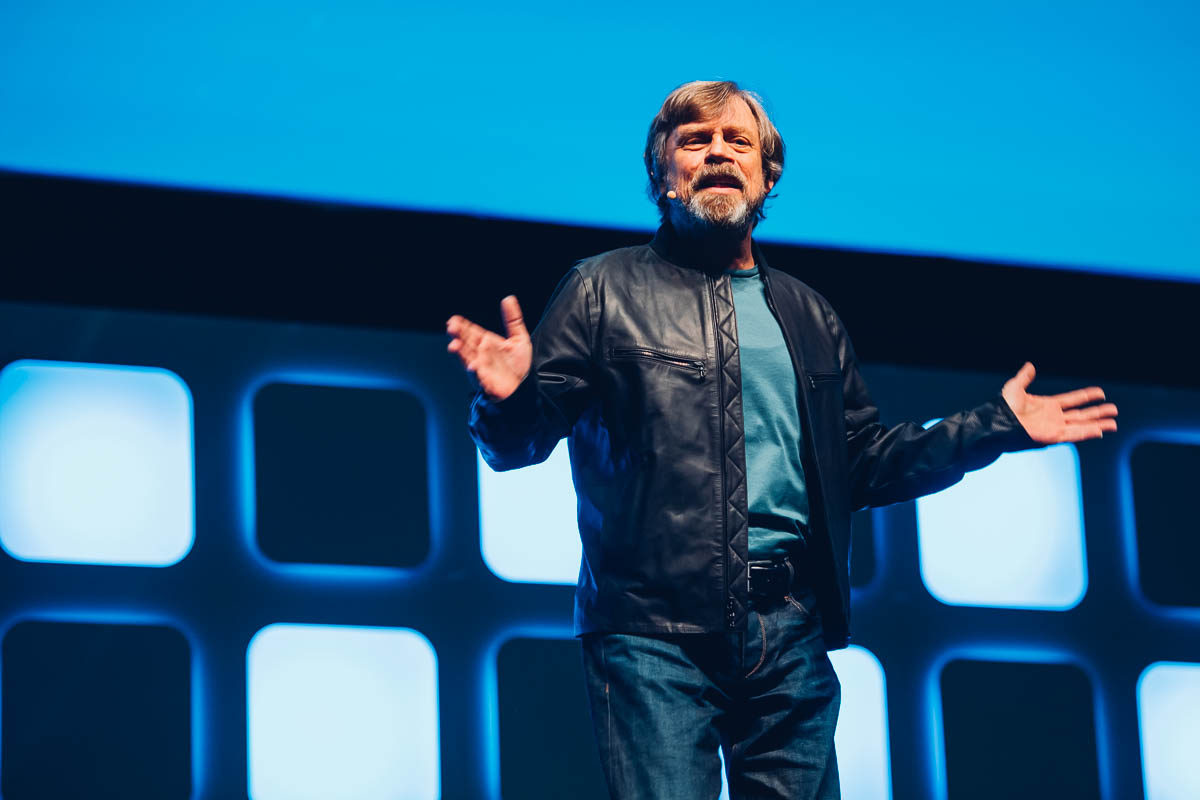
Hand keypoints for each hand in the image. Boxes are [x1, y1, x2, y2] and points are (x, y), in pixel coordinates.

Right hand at [446, 295, 531, 400]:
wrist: (523, 387)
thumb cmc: (518, 365)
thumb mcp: (519, 338)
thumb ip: (513, 319)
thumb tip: (508, 298)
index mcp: (486, 342)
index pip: (471, 331)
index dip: (462, 326)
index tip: (454, 319)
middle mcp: (481, 353)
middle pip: (466, 342)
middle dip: (458, 335)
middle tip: (451, 327)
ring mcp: (482, 367)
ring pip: (468, 357)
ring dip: (461, 352)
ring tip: (454, 345)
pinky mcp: (486, 380)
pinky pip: (478, 376)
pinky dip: (475, 371)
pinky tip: (472, 365)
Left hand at [1001, 362, 1117, 443]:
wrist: (999, 420)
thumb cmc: (1004, 406)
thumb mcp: (1015, 387)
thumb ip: (1025, 377)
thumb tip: (1029, 366)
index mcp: (1048, 405)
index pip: (1073, 400)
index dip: (1087, 396)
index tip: (1100, 393)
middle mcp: (1054, 417)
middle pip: (1082, 414)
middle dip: (1098, 413)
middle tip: (1113, 410)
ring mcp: (1055, 427)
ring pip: (1081, 425)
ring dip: (1097, 425)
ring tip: (1113, 424)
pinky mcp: (1053, 436)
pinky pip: (1073, 434)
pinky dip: (1086, 433)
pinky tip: (1099, 431)